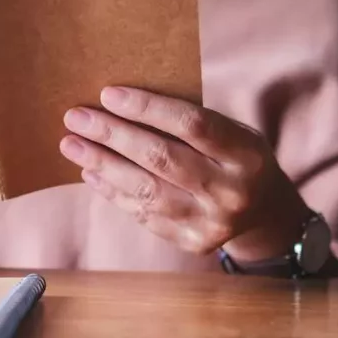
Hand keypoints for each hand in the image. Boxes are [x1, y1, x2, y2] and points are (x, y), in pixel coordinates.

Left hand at [59, 86, 309, 262]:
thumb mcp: (232, 133)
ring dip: (103, 165)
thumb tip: (122, 103)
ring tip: (71, 145)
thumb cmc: (235, 158)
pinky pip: (143, 214)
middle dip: (112, 135)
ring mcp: (212, 222)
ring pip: (146, 190)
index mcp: (246, 153)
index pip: (192, 124)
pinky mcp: (193, 242)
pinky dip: (113, 192)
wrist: (265, 215)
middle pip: (162, 158)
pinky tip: (90, 172)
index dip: (147, 108)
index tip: (108, 94)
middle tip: (75, 118)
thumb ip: (191, 123)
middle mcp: (231, 191)